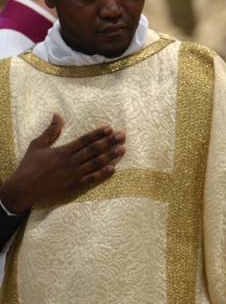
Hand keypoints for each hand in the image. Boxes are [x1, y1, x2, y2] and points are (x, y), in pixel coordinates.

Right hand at [0, 114, 123, 213]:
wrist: (23, 189)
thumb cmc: (29, 166)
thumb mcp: (37, 145)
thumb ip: (50, 131)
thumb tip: (57, 114)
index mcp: (63, 151)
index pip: (85, 140)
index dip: (98, 133)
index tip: (110, 128)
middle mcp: (70, 161)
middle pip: (94, 150)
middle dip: (109, 141)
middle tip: (123, 135)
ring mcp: (73, 174)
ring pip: (95, 163)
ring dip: (110, 156)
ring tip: (123, 149)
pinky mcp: (73, 186)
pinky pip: (91, 179)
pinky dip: (102, 174)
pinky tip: (113, 169)